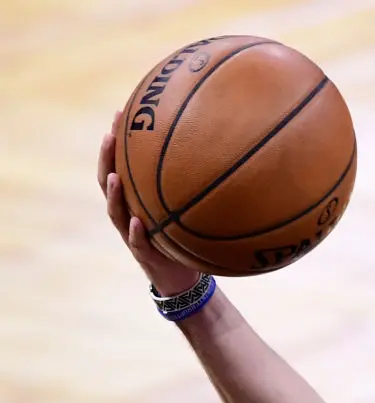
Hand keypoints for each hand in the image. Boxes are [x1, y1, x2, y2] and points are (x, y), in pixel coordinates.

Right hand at [97, 110, 198, 295]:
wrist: (186, 278)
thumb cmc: (188, 238)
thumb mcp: (192, 208)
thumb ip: (199, 184)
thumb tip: (227, 149)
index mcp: (137, 199)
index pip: (121, 164)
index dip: (118, 140)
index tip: (120, 111)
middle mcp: (129, 213)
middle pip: (108, 182)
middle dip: (107, 158)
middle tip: (109, 135)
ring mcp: (132, 235)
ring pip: (115, 212)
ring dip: (113, 194)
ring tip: (114, 177)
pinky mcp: (144, 255)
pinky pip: (137, 243)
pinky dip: (135, 232)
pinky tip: (135, 221)